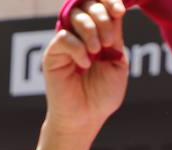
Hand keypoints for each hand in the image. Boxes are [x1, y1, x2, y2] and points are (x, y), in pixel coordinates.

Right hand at [35, 0, 129, 149]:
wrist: (86, 117)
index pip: (100, 4)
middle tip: (107, 43)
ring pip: (76, 16)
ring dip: (91, 30)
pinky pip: (64, 37)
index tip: (119, 11)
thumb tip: (113, 8)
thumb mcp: (117, 58)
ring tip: (97, 52)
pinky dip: (78, 48)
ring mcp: (65, 43)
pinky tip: (84, 64)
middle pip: (88, 5)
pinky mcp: (52, 55)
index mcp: (98, 32)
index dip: (109, 0)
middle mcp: (80, 34)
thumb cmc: (103, 94)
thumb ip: (114, 33)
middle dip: (102, 18)